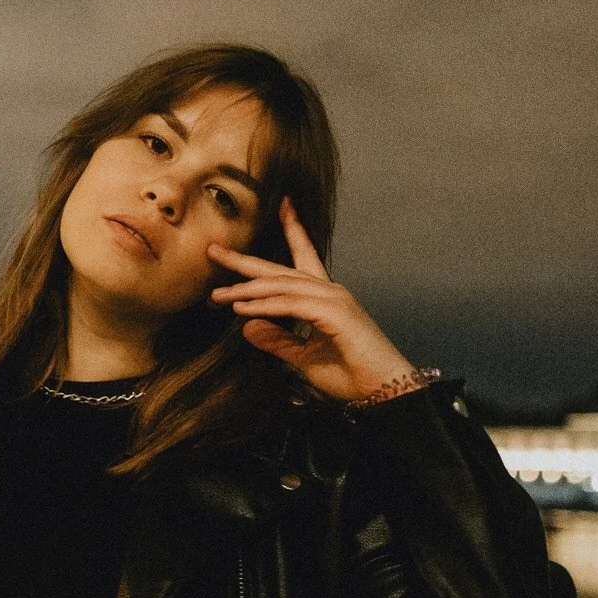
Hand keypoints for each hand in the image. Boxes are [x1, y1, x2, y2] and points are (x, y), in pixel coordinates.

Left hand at [207, 196, 416, 404]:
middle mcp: (329, 291)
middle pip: (280, 269)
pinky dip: (264, 306)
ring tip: (217, 295)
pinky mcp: (334, 313)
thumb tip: (246, 327)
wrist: (384, 391)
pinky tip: (241, 309)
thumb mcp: (303, 357)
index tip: (283, 206)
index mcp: (324, 297)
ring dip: (246, 290)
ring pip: (280, 286)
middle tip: (213, 250)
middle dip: (245, 260)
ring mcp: (333, 299)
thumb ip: (277, 340)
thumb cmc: (351, 375)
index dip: (293, 230)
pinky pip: (290, 305)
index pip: (304, 256)